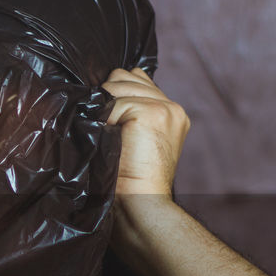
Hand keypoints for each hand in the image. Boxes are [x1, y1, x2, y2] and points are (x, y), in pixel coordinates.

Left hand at [101, 67, 190, 199]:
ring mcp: (166, 108)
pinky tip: (112, 139)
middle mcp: (173, 107)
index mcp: (171, 112)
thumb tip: (103, 93)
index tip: (108, 118)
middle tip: (106, 126)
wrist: (140, 200)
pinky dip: (105, 120)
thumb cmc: (129, 177)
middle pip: (124, 75)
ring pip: (117, 85)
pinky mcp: (153, 112)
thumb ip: (128, 112)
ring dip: (105, 108)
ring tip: (109, 133)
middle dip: (108, 96)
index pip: (137, 78)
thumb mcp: (132, 138)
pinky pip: (114, 102)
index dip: (115, 92)